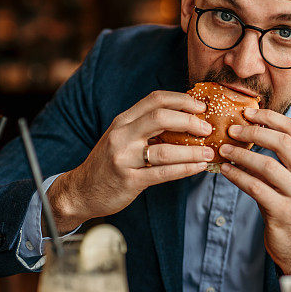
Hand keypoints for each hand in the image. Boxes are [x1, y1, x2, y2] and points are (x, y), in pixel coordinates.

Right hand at [48, 90, 212, 231]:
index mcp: (123, 120)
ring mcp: (124, 158)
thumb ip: (145, 126)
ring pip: (164, 149)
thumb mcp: (122, 137)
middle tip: (208, 128)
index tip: (201, 106)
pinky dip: (184, 169)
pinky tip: (198, 167)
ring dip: (192, 150)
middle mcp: (122, 135)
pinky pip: (162, 173)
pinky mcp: (129, 180)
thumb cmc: (108, 163)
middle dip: (189, 121)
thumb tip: (185, 118)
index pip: (155, 99)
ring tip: (209, 152)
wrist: (81, 191)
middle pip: (160, 118)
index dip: (182, 99)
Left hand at [218, 108, 290, 274]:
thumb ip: (277, 160)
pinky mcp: (283, 212)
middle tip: (231, 130)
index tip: (248, 112)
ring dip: (241, 155)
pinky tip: (225, 171)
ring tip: (223, 150)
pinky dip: (238, 176)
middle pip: (282, 143)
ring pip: (267, 165)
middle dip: (253, 132)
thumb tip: (246, 133)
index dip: (271, 117)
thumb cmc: (289, 209)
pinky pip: (256, 188)